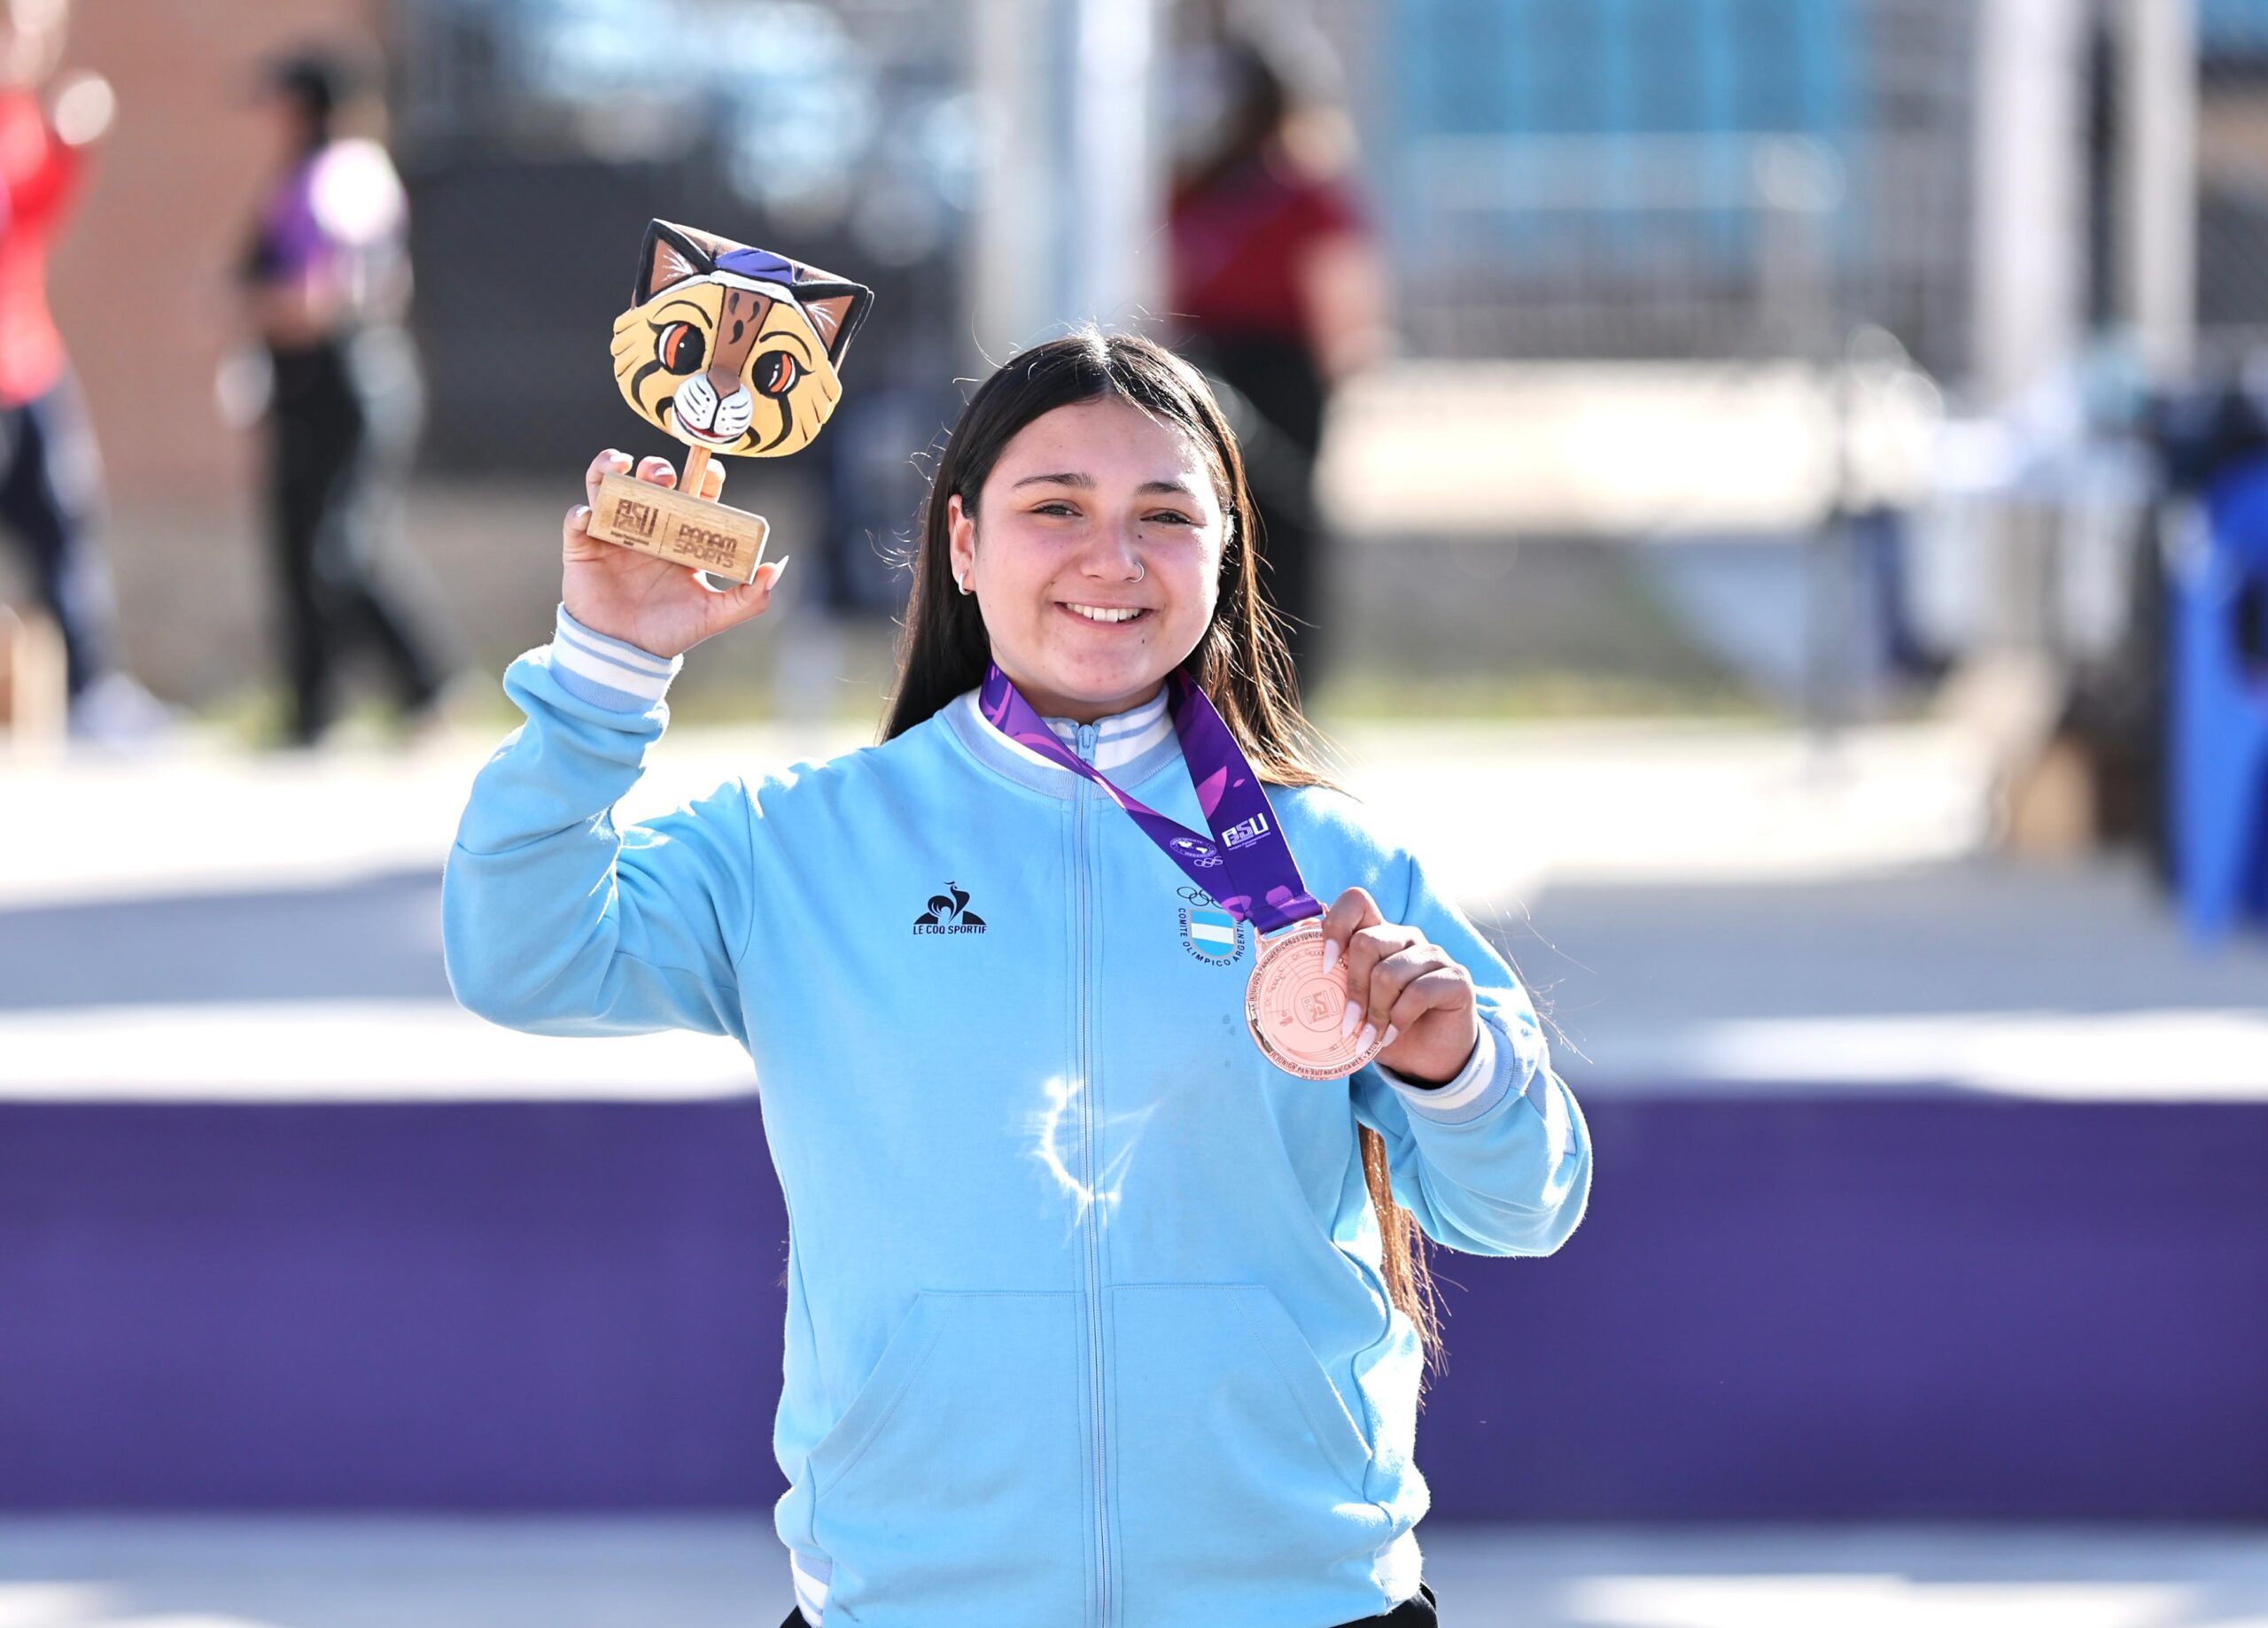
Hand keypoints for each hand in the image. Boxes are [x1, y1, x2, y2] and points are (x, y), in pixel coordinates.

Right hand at [562, 449, 789, 659]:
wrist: (625, 655)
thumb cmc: (671, 632)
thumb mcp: (714, 615)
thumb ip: (749, 598)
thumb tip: (775, 568)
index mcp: (681, 537)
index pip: (696, 494)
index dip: (704, 476)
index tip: (711, 470)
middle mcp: (648, 528)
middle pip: (652, 482)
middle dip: (657, 469)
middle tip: (661, 476)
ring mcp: (613, 534)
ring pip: (607, 486)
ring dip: (609, 468)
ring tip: (617, 465)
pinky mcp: (582, 548)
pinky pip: (575, 521)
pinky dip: (579, 512)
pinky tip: (589, 516)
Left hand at [1319, 887, 1479, 1084]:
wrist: (1428, 1060)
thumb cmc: (1383, 1027)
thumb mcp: (1350, 1006)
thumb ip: (1327, 979)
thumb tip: (1282, 944)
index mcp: (1378, 936)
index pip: (1356, 900)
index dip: (1335, 925)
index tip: (1325, 965)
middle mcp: (1406, 938)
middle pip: (1366, 942)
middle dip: (1352, 989)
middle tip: (1348, 1023)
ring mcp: (1434, 955)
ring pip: (1389, 972)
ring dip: (1375, 1012)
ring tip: (1370, 1036)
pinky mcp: (1457, 978)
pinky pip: (1419, 992)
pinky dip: (1399, 1019)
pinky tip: (1393, 1034)